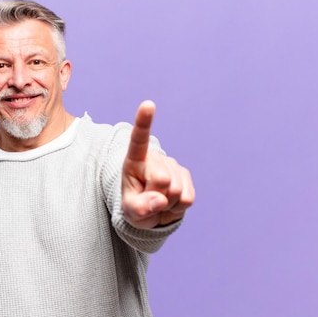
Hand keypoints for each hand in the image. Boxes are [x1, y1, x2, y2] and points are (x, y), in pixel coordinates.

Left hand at [121, 101, 194, 228]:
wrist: (153, 212)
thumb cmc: (136, 207)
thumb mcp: (130, 212)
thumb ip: (140, 208)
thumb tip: (160, 200)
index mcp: (134, 161)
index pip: (138, 140)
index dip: (144, 122)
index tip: (148, 104)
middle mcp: (154, 159)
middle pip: (162, 180)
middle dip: (157, 197)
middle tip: (149, 199)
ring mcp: (172, 166)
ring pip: (176, 192)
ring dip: (168, 204)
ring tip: (159, 200)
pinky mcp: (186, 176)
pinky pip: (187, 198)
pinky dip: (178, 207)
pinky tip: (171, 202)